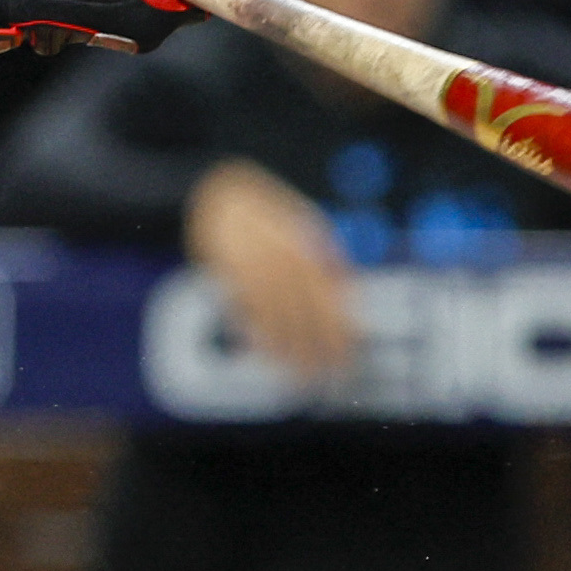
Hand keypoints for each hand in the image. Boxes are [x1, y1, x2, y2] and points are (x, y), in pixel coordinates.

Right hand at [185, 159, 359, 380]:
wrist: (221, 194)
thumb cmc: (269, 214)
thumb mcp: (306, 222)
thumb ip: (328, 253)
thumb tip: (348, 286)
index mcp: (303, 244)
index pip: (326, 296)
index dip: (336, 330)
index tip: (345, 355)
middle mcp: (278, 257)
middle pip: (301, 311)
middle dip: (315, 348)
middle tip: (325, 376)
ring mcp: (251, 266)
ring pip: (273, 316)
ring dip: (287, 350)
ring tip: (299, 375)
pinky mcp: (227, 274)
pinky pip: (246, 311)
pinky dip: (257, 335)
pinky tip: (269, 354)